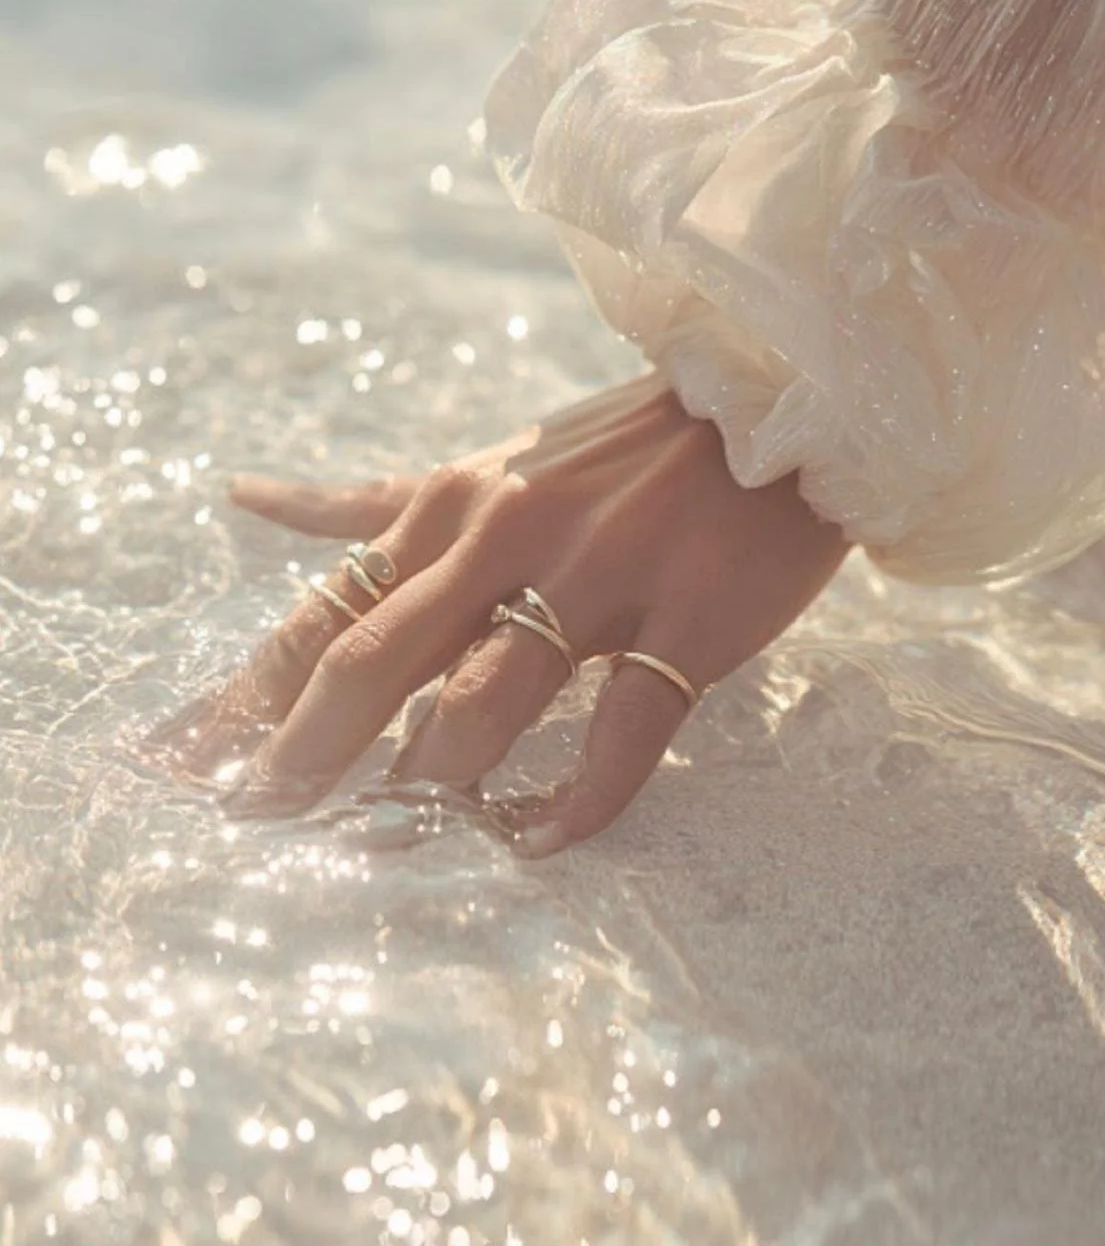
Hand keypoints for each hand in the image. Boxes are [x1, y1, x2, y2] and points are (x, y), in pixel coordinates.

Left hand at [158, 373, 849, 854]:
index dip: (255, 693)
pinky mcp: (685, 620)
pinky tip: (541, 838)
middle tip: (258, 821)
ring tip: (393, 834)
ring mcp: (596, 578)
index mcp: (449, 508)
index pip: (326, 611)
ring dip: (430, 777)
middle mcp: (504, 539)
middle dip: (306, 749)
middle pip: (376, 659)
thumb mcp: (481, 466)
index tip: (195, 763)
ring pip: (486, 697)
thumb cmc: (613, 452)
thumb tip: (247, 497)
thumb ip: (370, 502)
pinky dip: (579, 799)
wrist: (767, 407)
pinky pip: (621, 729)